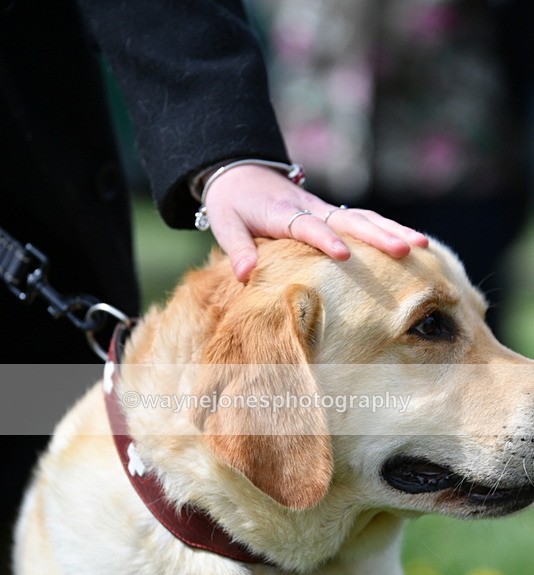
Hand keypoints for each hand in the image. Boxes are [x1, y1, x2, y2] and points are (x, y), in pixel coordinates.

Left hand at [204, 164, 427, 280]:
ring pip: (364, 217)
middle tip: (406, 250)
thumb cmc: (232, 203)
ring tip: (422, 246)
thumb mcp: (225, 224)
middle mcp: (310, 208)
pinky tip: (414, 242)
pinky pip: (363, 220)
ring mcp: (324, 208)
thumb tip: (244, 276)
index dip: (326, 240)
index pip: (308, 227)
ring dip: (393, 230)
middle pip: (349, 220)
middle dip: (379, 235)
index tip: (344, 256)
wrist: (241, 171)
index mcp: (282, 212)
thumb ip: (237, 249)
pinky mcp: (331, 212)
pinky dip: (388, 229)